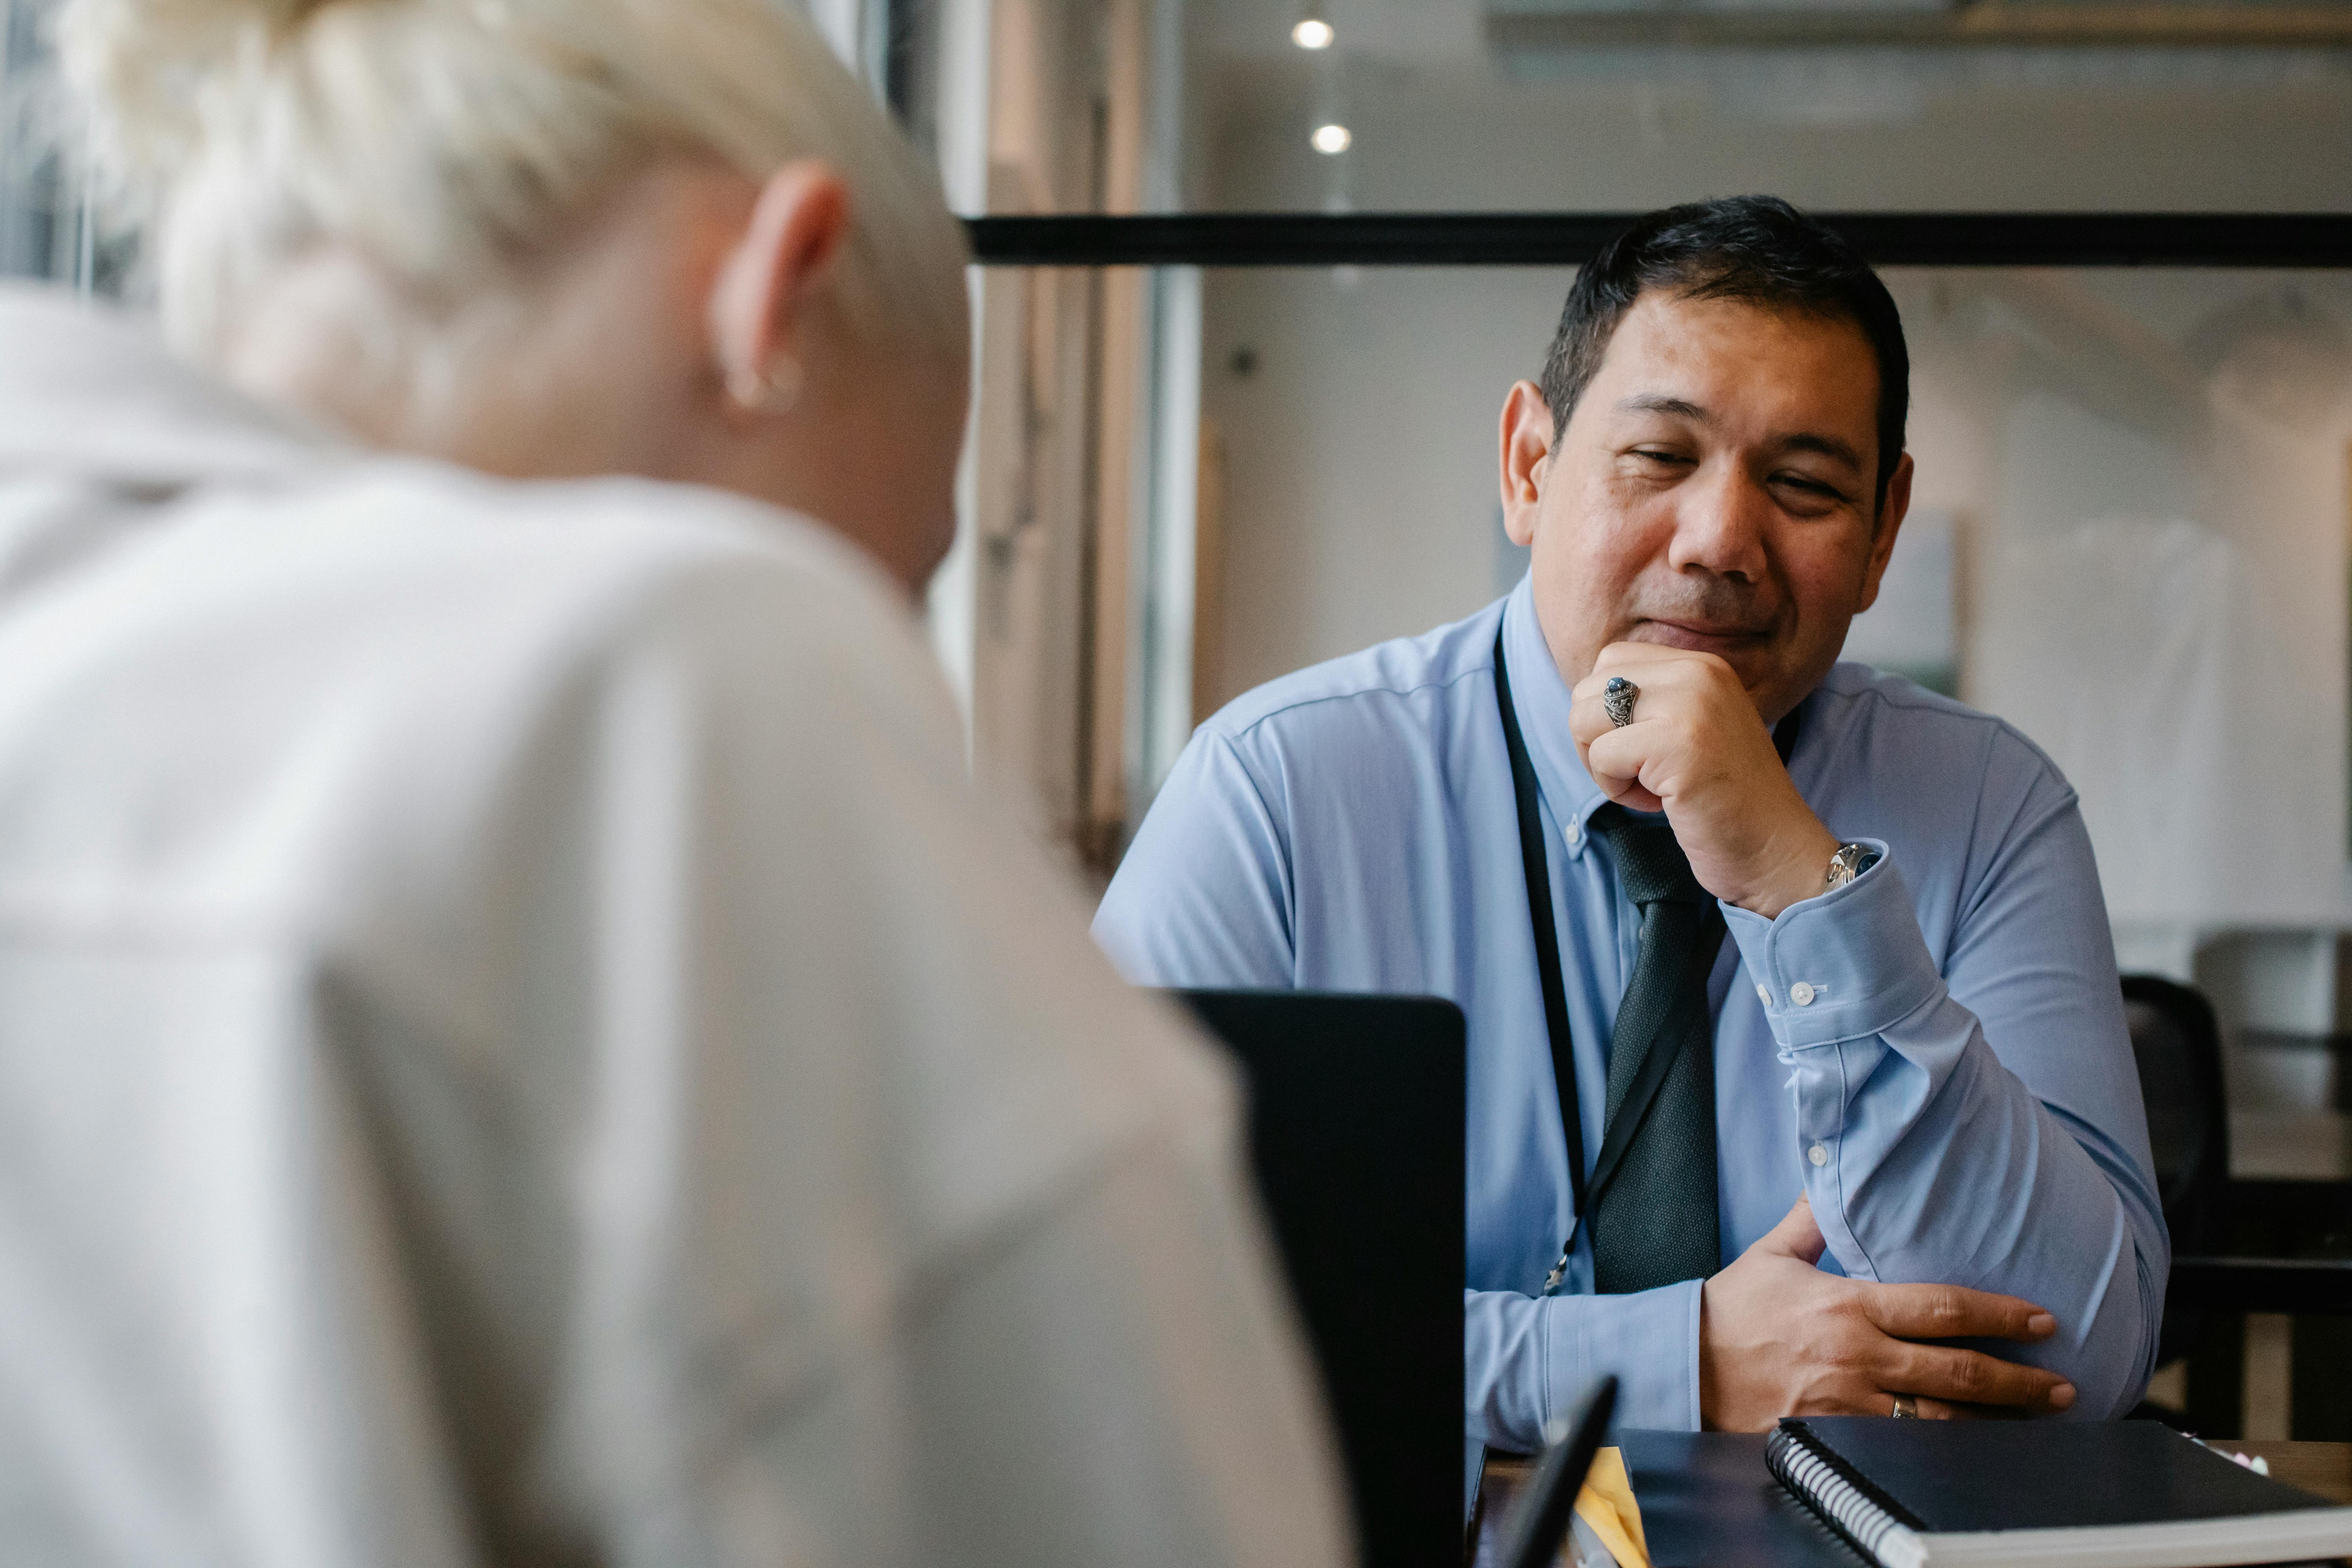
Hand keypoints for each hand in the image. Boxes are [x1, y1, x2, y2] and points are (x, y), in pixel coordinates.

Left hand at [1569, 643, 1840, 917]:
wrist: (1776, 848)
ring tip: (1651, 787)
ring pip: (1584, 719)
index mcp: (1701, 665)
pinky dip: (1617, 790)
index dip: (1606, 714)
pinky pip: (1602, 756)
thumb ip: (1650, 702)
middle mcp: (1697, 673)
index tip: (1644, 750)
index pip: (1611, 662)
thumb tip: (1585, 698)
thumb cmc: (1726, 800)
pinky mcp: (1677, 745)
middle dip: (1597, 739)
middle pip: (1588, 689)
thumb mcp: (1691, 729)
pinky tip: (1659, 802)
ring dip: (1604, 766)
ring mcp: (1689, 706)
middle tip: (1642, 774)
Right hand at [1699, 1197, 2075, 1430]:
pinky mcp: (1834, 1435)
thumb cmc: (1727, 1312)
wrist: (1683, 1368)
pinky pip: (1903, 1444)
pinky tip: (1979, 1448)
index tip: (2042, 1319)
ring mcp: (1847, 1401)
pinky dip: (1945, 1446)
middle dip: (2018, 1379)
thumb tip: (1834, 1174)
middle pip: (1956, 1369)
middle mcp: (1856, 1355)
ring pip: (1939, 1417)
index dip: (2000, 1313)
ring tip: (2038, 1421)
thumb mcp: (1770, 1256)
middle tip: (2063, 1385)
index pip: (1942, 1307)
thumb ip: (1811, 1220)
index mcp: (1847, 1305)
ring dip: (1995, 1420)